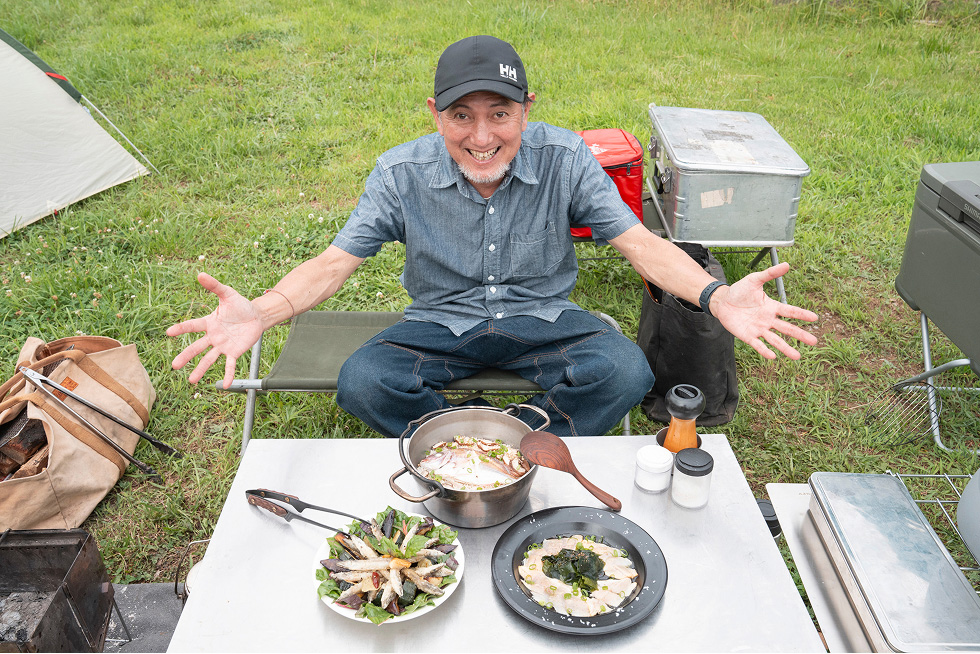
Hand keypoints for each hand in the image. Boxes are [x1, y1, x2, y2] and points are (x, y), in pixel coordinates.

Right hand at [166, 272, 265, 387]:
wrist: (256, 316)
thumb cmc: (240, 305)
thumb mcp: (227, 294)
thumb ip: (214, 286)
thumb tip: (200, 274)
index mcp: (209, 322)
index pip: (192, 326)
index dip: (181, 329)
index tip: (169, 332)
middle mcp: (213, 336)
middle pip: (196, 347)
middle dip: (186, 356)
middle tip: (174, 366)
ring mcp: (222, 346)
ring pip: (209, 359)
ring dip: (201, 370)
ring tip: (192, 381)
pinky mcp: (234, 352)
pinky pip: (229, 365)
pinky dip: (227, 374)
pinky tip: (224, 385)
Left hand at [712, 262, 817, 359]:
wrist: (722, 301)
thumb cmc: (739, 290)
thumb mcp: (754, 280)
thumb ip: (770, 274)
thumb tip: (786, 265)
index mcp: (772, 307)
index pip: (790, 311)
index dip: (801, 314)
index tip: (815, 318)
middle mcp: (768, 320)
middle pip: (787, 328)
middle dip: (800, 335)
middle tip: (814, 342)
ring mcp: (759, 329)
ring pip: (775, 340)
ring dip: (785, 348)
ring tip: (797, 357)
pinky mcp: (748, 336)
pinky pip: (758, 345)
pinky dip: (765, 351)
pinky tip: (773, 356)